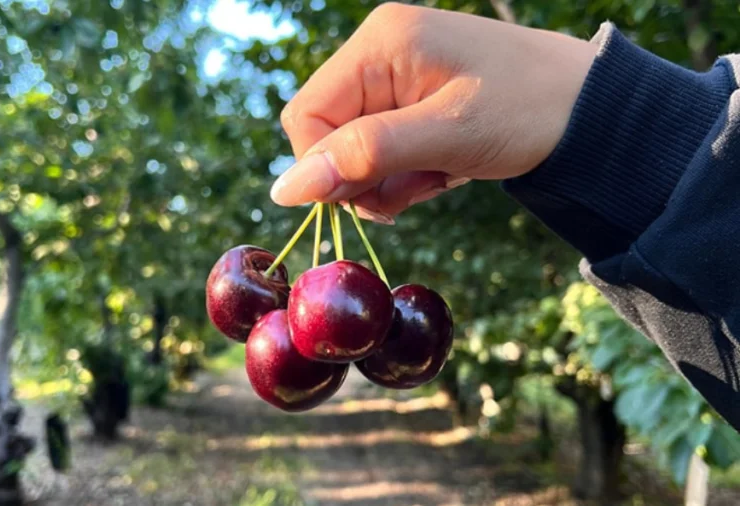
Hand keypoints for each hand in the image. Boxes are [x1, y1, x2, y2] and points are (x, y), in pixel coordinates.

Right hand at [270, 3, 596, 222]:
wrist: (592, 112)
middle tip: (412, 191)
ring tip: (438, 176)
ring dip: (389, 180)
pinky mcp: (413, 104)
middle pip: (328, 134)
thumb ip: (364, 155)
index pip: (307, 115)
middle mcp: (380, 53)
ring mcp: (397, 78)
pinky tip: (443, 171)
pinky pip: (384, 150)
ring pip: (355, 149)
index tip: (364, 202)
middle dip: (363, 176)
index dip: (322, 168)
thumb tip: (285, 188)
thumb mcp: (445, 134)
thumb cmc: (529, 109)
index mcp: (380, 44)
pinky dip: (407, 174)